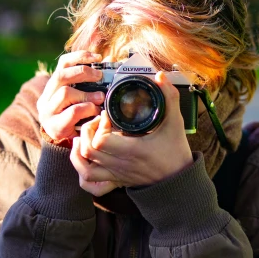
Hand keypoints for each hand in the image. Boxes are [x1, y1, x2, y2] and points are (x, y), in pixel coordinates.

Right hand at [37, 50, 104, 144]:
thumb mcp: (82, 98)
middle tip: (100, 76)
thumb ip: (92, 81)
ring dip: (87, 93)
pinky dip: (86, 109)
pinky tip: (95, 111)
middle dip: (83, 73)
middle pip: (61, 76)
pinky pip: (72, 112)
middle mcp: (46, 98)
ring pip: (65, 93)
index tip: (97, 57)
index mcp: (53, 87)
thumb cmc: (77, 119)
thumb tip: (110, 59)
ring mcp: (48, 112)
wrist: (66, 145)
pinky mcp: (55, 126)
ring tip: (100, 98)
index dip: (79, 57)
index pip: (62, 64)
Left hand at [70, 71, 192, 192]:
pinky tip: (84, 153)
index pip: (101, 141)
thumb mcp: (175, 122)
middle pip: (88, 150)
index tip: (107, 116)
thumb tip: (160, 76)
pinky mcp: (115, 180)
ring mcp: (116, 174)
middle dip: (87, 132)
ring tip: (89, 134)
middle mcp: (120, 164)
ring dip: (81, 148)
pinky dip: (81, 166)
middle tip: (97, 121)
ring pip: (84, 166)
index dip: (99, 125)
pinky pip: (89, 180)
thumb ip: (169, 98)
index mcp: (132, 150)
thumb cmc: (176, 151)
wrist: (178, 180)